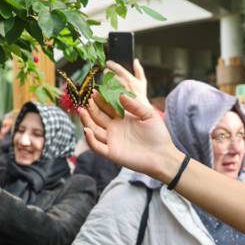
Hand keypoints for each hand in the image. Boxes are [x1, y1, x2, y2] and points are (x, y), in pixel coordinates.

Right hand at [79, 59, 182, 182]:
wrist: (163, 155)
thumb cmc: (158, 135)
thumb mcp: (149, 115)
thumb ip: (135, 105)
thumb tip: (121, 95)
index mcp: (122, 118)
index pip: (107, 107)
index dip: (100, 99)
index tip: (93, 89)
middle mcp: (114, 128)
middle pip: (97, 116)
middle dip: (90, 107)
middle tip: (85, 97)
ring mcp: (112, 140)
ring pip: (93, 129)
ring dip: (86, 120)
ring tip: (81, 110)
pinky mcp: (111, 152)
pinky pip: (97, 146)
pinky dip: (90, 139)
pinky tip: (87, 129)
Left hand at [105, 59, 149, 106]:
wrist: (139, 111)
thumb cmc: (141, 96)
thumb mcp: (142, 82)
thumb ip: (139, 70)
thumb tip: (136, 60)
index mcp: (129, 79)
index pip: (117, 68)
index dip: (111, 64)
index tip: (108, 63)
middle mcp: (122, 85)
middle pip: (109, 74)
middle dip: (107, 72)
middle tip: (106, 72)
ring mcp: (116, 92)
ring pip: (106, 82)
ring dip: (105, 80)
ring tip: (105, 80)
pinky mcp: (112, 99)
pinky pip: (105, 91)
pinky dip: (104, 89)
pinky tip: (104, 89)